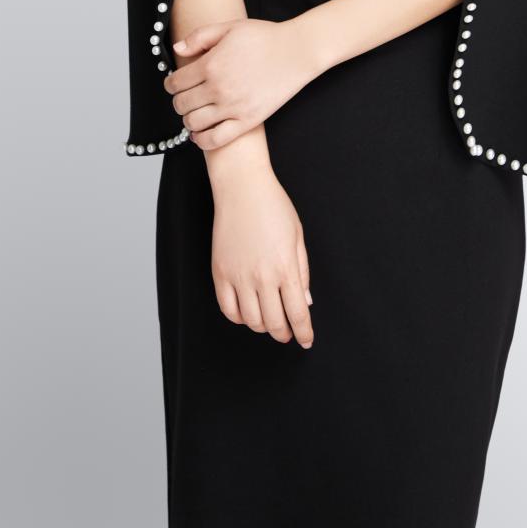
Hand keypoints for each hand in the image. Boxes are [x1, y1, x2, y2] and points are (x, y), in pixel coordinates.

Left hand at [164, 17, 319, 148]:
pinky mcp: (247, 121)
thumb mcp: (230, 27)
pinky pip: (215, 140)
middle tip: (185, 97)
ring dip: (188, 119)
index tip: (174, 84)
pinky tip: (200, 133)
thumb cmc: (264, 37)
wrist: (297, 51)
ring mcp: (233, 107)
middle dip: (178, 100)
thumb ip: (200, 37)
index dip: (170, 84)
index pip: (175, 82)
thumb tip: (177, 50)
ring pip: (193, 123)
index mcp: (211, 64)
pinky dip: (202, 140)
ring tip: (194, 113)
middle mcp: (219, 88)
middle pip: (181, 104)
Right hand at [210, 160, 314, 347]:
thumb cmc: (274, 206)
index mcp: (286, 267)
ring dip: (263, 327)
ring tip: (269, 322)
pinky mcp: (220, 272)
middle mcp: (262, 276)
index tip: (306, 341)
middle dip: (285, 333)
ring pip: (251, 321)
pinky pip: (228, 309)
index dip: (304, 332)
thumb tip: (306, 301)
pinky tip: (247, 313)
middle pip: (274, 323)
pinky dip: (239, 318)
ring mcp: (239, 276)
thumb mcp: (298, 236)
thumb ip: (303, 271)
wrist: (242, 187)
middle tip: (288, 333)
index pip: (298, 313)